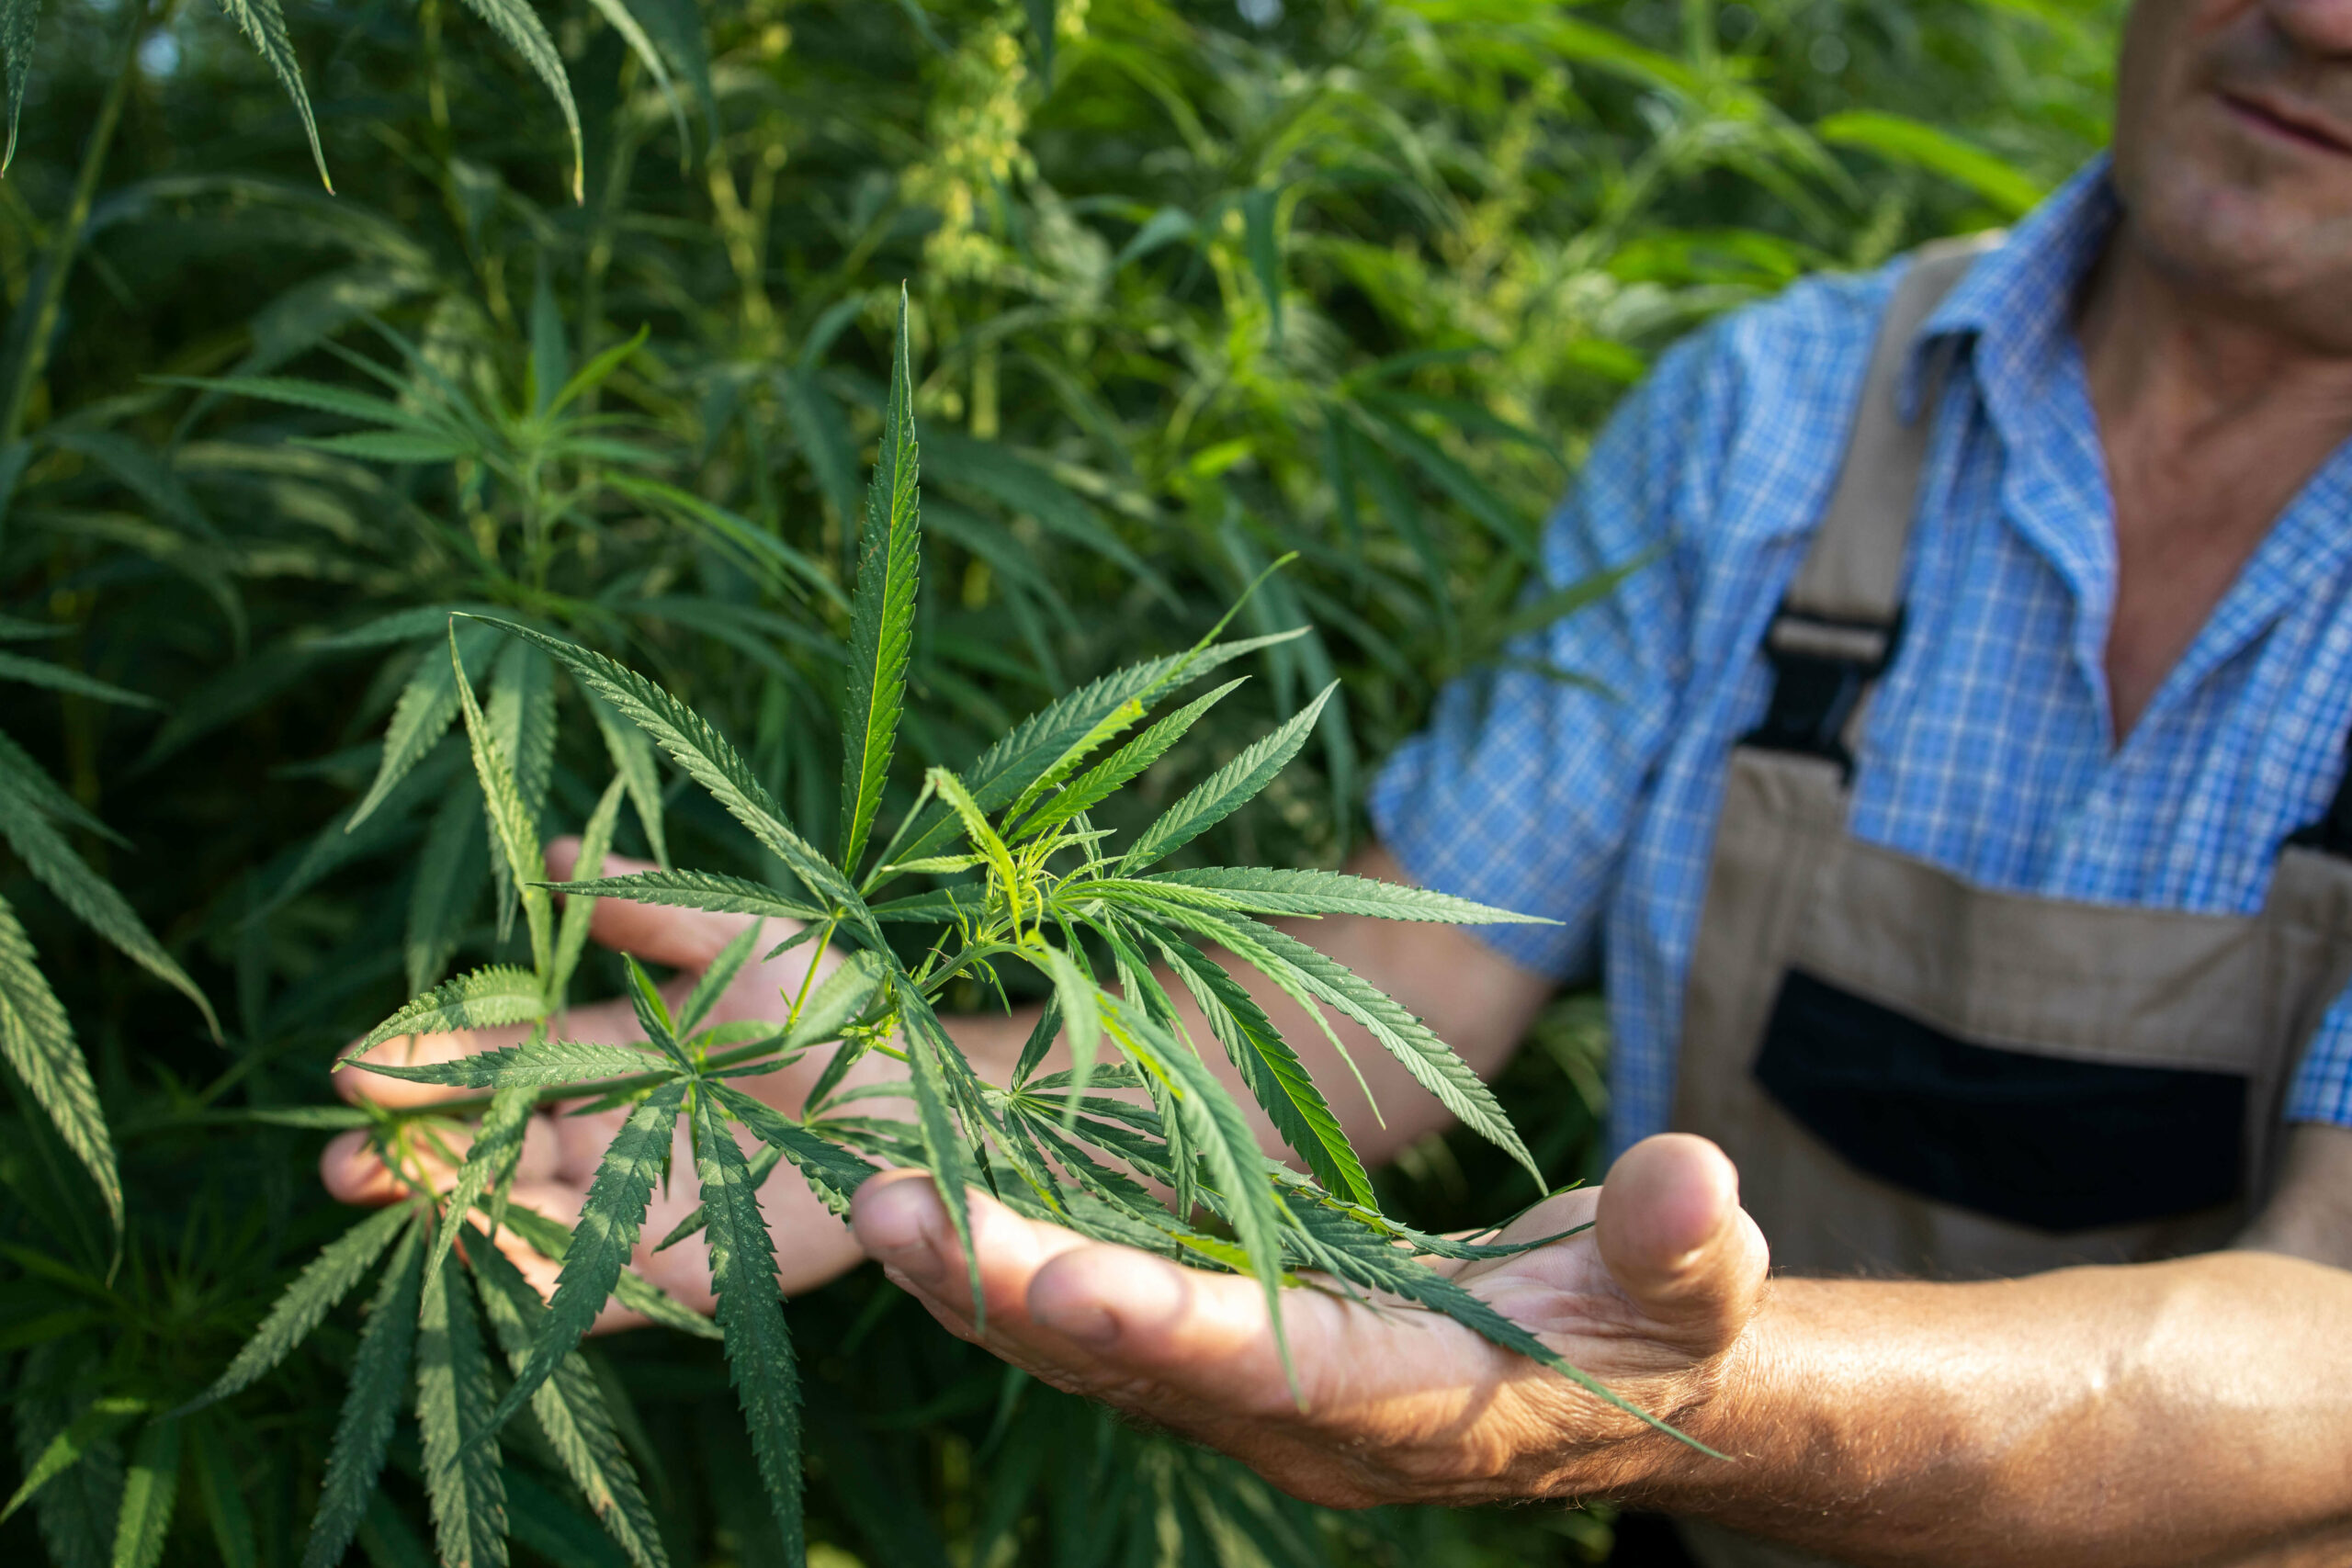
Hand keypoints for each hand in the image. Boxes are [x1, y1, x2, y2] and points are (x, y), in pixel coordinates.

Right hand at [322, 837, 878, 1325]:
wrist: (930, 1094)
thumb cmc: (839, 1001)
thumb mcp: (738, 936)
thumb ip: (649, 904)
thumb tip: (552, 852)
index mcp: (607, 1051)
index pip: (496, 1059)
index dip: (427, 1062)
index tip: (354, 1067)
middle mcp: (606, 1130)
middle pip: (488, 1147)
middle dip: (411, 1153)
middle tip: (343, 1160)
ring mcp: (635, 1204)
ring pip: (520, 1216)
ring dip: (451, 1213)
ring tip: (390, 1202)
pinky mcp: (678, 1277)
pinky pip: (587, 1289)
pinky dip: (528, 1284)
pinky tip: (476, 1266)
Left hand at [849, 1133, 1769, 1508]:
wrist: (1629, 1386)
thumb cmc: (1667, 1323)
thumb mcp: (1696, 1281)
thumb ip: (1686, 1242)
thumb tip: (1692, 1179)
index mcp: (1413, 1404)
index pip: (1279, 1372)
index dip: (1177, 1333)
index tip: (1068, 1285)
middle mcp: (1308, 1421)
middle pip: (1143, 1367)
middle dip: (1016, 1296)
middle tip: (895, 1215)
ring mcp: (1258, 1396)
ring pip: (1096, 1354)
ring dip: (981, 1284)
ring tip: (875, 1206)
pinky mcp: (1233, 1353)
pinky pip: (1104, 1323)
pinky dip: (1014, 1273)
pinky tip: (934, 1218)